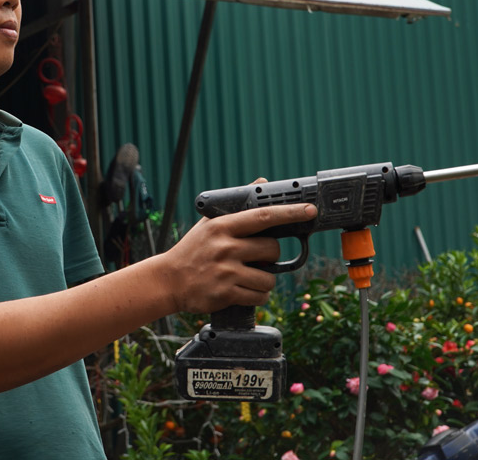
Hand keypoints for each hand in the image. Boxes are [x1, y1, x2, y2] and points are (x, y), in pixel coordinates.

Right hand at [159, 179, 316, 313]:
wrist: (168, 281)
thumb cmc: (191, 250)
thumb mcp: (209, 223)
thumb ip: (236, 206)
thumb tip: (260, 182)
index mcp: (222, 227)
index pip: (262, 216)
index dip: (289, 213)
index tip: (309, 210)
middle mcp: (226, 248)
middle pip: (272, 249)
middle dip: (271, 255)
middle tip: (258, 256)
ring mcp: (226, 272)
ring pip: (269, 277)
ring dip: (265, 280)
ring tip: (249, 276)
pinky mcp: (226, 293)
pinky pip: (259, 296)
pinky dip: (257, 296)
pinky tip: (244, 290)